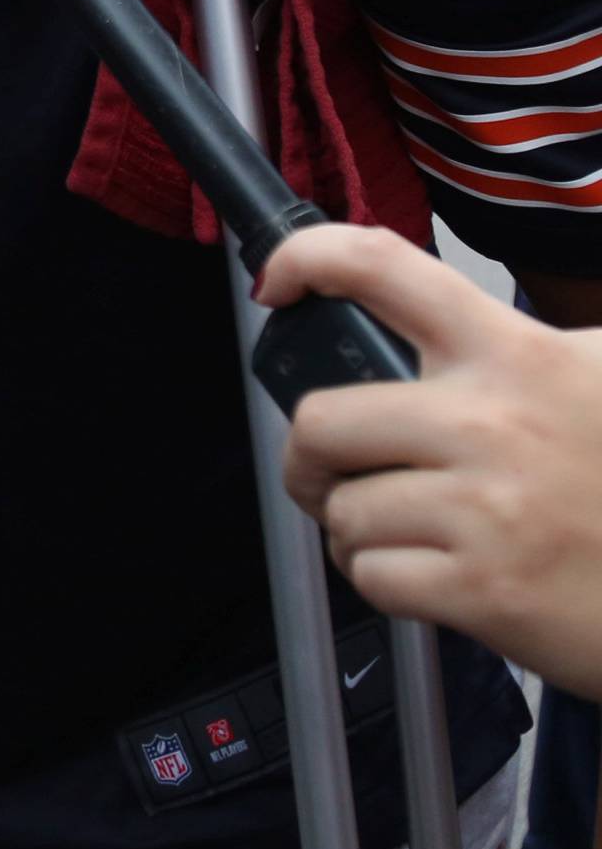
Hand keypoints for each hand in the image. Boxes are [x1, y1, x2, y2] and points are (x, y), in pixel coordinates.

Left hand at [259, 223, 601, 695]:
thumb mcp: (598, 376)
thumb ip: (525, 341)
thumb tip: (426, 306)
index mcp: (514, 352)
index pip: (384, 267)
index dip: (311, 258)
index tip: (277, 280)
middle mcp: (487, 421)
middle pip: (320, 417)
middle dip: (311, 453)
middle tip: (335, 469)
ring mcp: (484, 508)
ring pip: (343, 509)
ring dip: (356, 527)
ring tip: (408, 529)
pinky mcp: (483, 590)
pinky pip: (372, 576)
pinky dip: (384, 581)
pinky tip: (432, 575)